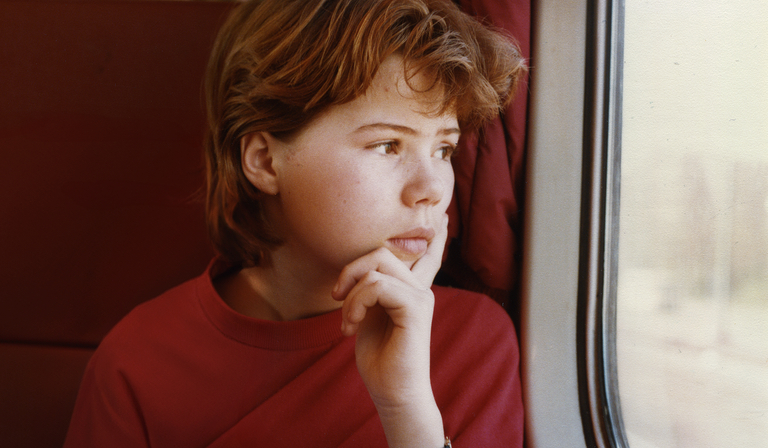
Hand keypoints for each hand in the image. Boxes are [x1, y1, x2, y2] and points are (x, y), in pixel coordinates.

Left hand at [331, 214, 448, 446]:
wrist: (393, 394)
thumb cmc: (380, 361)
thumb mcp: (370, 317)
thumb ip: (371, 292)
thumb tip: (361, 274)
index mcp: (412, 291)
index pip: (426, 256)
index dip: (435, 237)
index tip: (445, 217)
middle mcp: (421, 289)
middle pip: (382, 252)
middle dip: (350, 270)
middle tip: (336, 297)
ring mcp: (421, 296)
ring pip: (376, 266)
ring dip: (351, 294)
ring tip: (346, 321)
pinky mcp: (416, 308)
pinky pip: (377, 285)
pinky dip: (356, 304)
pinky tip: (351, 326)